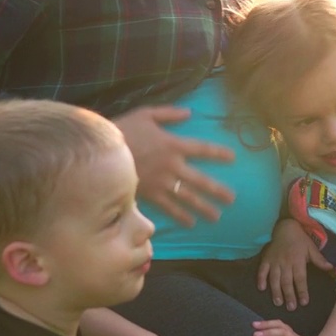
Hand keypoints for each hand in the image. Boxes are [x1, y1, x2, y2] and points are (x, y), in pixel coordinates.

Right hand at [115, 106, 235, 226]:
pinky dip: (180, 216)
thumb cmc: (123, 130)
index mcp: (173, 144)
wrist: (102, 153)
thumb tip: (189, 112)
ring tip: (217, 216)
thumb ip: (168, 113)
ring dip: (203, 207)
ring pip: (188, 197)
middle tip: (232, 199)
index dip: (218, 153)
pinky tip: (191, 223)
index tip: (233, 158)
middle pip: (200, 180)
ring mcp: (162, 182)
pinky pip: (169, 207)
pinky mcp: (150, 194)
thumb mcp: (146, 114)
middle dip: (217, 190)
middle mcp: (172, 165)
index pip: (202, 149)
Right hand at [257, 220, 331, 310]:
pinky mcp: (266, 259)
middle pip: (287, 282)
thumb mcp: (312, 248)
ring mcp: (274, 261)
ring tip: (278, 302)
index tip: (304, 302)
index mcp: (298, 261)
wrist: (285, 227)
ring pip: (274, 279)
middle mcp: (286, 263)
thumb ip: (319, 260)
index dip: (302, 291)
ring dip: (276, 291)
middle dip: (289, 295)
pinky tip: (261, 288)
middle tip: (291, 308)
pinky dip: (261, 279)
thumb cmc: (300, 240)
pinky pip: (262, 270)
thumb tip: (331, 268)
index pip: (300, 279)